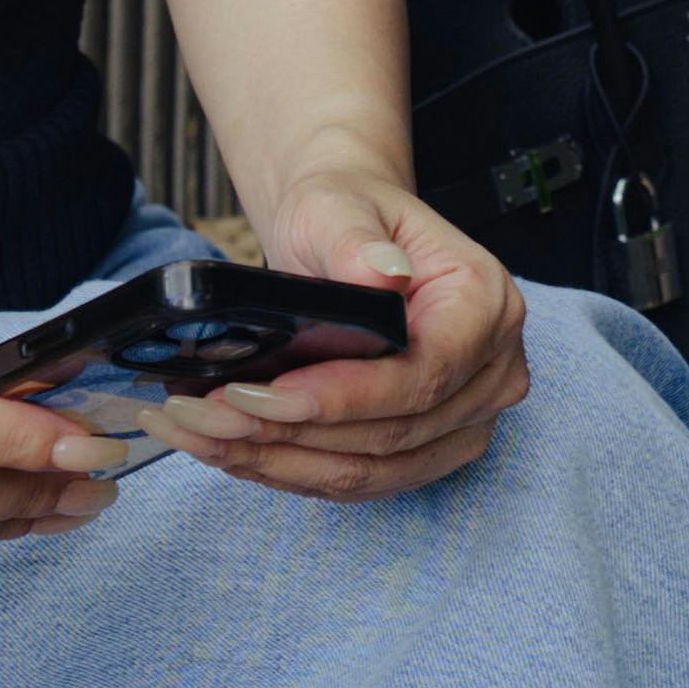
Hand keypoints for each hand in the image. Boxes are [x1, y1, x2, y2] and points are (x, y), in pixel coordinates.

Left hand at [168, 173, 528, 502]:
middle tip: (198, 414)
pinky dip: (286, 470)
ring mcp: (464, 421)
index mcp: (485, 307)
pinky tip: (227, 450)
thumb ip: (356, 241)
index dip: (342, 398)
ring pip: (370, 470)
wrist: (346, 237)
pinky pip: (357, 480)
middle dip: (288, 432)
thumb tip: (380, 276)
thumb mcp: (339, 207)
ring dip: (276, 461)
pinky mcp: (426, 452)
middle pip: (393, 434)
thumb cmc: (346, 216)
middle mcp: (490, 373)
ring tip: (198, 434)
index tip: (259, 396)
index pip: (423, 376)